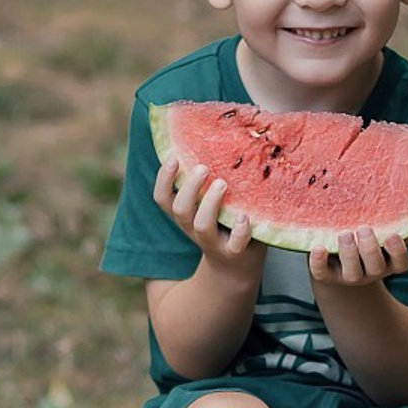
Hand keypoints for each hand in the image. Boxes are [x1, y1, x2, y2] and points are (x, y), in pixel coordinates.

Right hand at [155, 156, 261, 272]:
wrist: (236, 269)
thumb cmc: (223, 226)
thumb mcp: (209, 205)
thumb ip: (207, 183)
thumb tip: (210, 138)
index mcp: (185, 215)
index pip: (163, 198)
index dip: (163, 179)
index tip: (174, 157)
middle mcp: (194, 228)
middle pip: (180, 210)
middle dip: (189, 188)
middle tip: (203, 168)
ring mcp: (214, 242)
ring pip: (202, 225)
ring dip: (210, 203)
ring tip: (223, 183)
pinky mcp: (235, 253)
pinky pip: (234, 244)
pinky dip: (239, 230)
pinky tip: (244, 216)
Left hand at [308, 218, 407, 288]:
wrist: (336, 258)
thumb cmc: (367, 240)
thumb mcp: (387, 233)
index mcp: (389, 262)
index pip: (401, 264)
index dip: (398, 252)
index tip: (393, 235)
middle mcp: (371, 272)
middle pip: (375, 268)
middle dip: (370, 250)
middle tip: (365, 229)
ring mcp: (348, 276)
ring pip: (352, 273)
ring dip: (349, 254)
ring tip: (344, 234)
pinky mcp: (325, 275)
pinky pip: (321, 274)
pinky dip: (318, 263)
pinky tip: (318, 248)